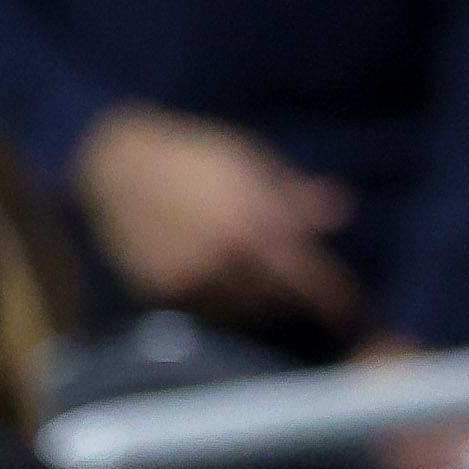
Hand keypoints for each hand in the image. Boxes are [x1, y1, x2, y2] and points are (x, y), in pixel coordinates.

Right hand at [70, 101, 363, 330]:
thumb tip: (341, 210)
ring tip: (258, 282)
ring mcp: (192, 275)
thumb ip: (293, 193)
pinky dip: (224, 304)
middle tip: (298, 288)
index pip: (306, 272)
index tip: (351, 309)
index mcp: (253, 217)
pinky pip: (209, 312)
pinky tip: (222, 282)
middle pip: (278, 298)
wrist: (118, 167)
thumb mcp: (248, 160)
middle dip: (295, 296)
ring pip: (245, 310)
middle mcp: (226, 252)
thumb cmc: (193, 156)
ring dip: (261, 303)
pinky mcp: (164, 290)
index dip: (333, 295)